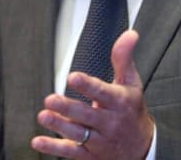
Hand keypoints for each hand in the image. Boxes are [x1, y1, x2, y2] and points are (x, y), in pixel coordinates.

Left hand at [32, 30, 154, 158]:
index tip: (72, 77)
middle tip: (50, 99)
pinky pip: (71, 152)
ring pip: (78, 134)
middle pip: (87, 115)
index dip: (88, 85)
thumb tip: (130, 33)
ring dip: (59, 126)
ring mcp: (100, 141)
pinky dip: (54, 147)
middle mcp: (110, 122)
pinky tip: (38, 141)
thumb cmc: (132, 110)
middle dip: (68, 108)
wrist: (142, 149)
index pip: (103, 92)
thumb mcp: (131, 83)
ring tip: (43, 116)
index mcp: (119, 102)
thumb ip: (124, 58)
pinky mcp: (90, 156)